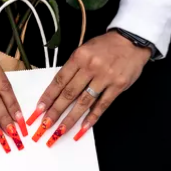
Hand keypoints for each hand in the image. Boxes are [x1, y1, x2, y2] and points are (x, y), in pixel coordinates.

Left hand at [29, 31, 149, 146]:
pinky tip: (83, 127)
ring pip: (84, 102)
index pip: (59, 80)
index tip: (38, 110)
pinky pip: (102, 105)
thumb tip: (59, 89)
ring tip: (60, 130)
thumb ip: (74, 68)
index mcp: (79, 56)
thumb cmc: (106, 46)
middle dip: (55, 111)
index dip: (48, 97)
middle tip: (45, 125)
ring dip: (71, 118)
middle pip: (69, 93)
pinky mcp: (118, 85)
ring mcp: (105, 77)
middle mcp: (91, 67)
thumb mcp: (85, 50)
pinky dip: (92, 117)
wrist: (132, 40)